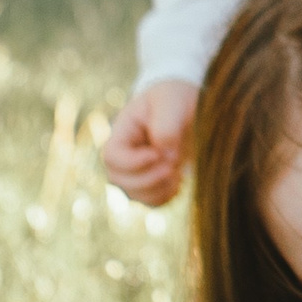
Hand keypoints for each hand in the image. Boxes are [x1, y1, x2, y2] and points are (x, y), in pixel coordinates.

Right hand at [103, 81, 198, 204]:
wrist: (189, 107)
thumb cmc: (175, 99)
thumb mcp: (172, 102)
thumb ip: (166, 124)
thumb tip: (163, 151)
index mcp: (123, 132)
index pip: (111, 156)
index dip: (132, 162)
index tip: (157, 153)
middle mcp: (125, 155)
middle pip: (118, 180)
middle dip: (147, 178)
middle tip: (172, 163)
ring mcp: (138, 171)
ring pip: (134, 195)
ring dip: (158, 189)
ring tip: (177, 171)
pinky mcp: (154, 183)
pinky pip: (153, 202)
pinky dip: (166, 196)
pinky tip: (180, 180)